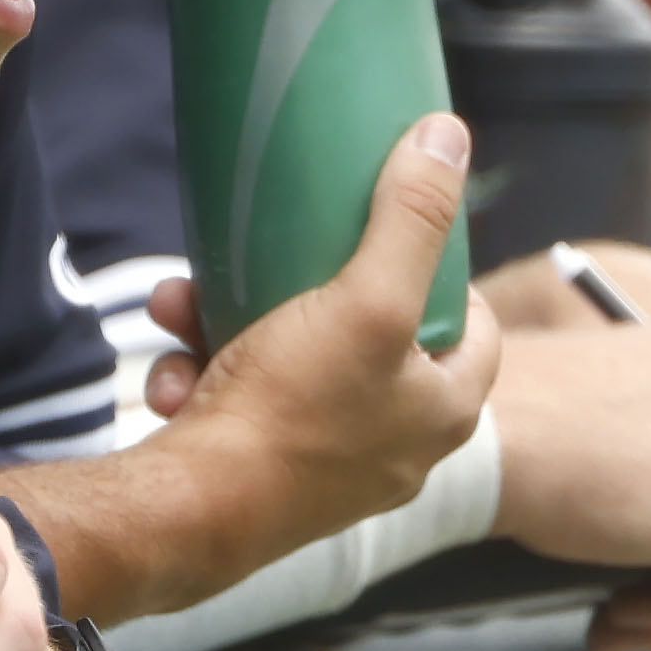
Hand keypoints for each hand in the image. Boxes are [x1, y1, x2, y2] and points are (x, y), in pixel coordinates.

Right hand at [132, 112, 512, 561]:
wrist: (194, 513)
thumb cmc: (291, 414)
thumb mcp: (364, 298)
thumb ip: (411, 218)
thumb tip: (448, 136)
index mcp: (442, 411)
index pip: (476, 328)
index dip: (442, 274)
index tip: (397, 236)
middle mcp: (396, 448)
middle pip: (368, 339)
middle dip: (301, 289)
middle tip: (273, 261)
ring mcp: (330, 469)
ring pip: (291, 367)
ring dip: (232, 328)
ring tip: (187, 308)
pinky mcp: (268, 479)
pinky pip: (246, 407)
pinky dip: (206, 380)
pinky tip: (174, 375)